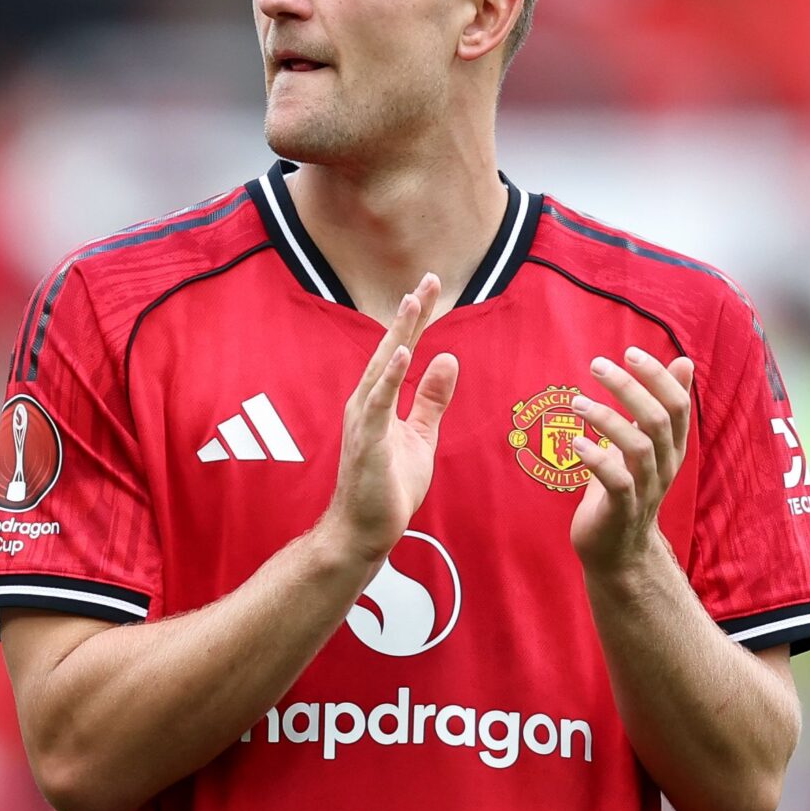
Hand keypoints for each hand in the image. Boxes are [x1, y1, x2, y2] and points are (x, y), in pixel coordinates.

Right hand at [320, 274, 459, 562]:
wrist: (363, 530)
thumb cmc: (387, 485)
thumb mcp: (421, 435)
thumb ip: (431, 399)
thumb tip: (446, 359)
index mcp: (379, 399)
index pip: (401, 349)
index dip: (417, 318)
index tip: (431, 287)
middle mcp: (367, 401)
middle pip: (392, 348)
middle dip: (411, 314)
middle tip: (428, 279)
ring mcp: (364, 420)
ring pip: (383, 367)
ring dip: (399, 334)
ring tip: (412, 303)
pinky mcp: (367, 441)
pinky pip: (379, 402)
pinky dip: (390, 376)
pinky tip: (403, 353)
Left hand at [568, 347, 695, 573]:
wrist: (618, 550)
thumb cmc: (627, 487)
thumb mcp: (646, 442)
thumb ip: (661, 404)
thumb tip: (685, 362)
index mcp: (672, 447)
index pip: (677, 405)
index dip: (657, 376)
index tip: (630, 352)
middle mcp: (665, 466)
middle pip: (659, 420)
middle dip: (629, 388)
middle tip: (598, 365)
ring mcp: (646, 490)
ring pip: (638, 447)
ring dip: (606, 419)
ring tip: (577, 402)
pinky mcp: (623, 510)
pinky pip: (617, 482)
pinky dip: (597, 458)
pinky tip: (575, 442)